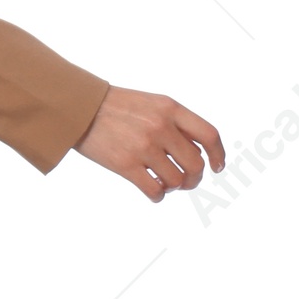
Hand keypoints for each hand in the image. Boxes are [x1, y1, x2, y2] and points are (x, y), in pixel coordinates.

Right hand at [73, 86, 224, 201]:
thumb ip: (176, 122)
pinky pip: (154, 190)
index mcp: (170, 108)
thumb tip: (197, 154)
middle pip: (195, 164)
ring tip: (164, 183)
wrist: (81, 107)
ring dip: (173, 187)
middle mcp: (160, 127)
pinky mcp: (125, 164)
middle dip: (194, 178)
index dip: (217, 155)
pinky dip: (157, 195)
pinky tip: (152, 190)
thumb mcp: (152, 103)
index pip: (208, 135)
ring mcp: (143, 147)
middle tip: (185, 181)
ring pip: (176, 180)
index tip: (217, 167)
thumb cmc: (117, 107)